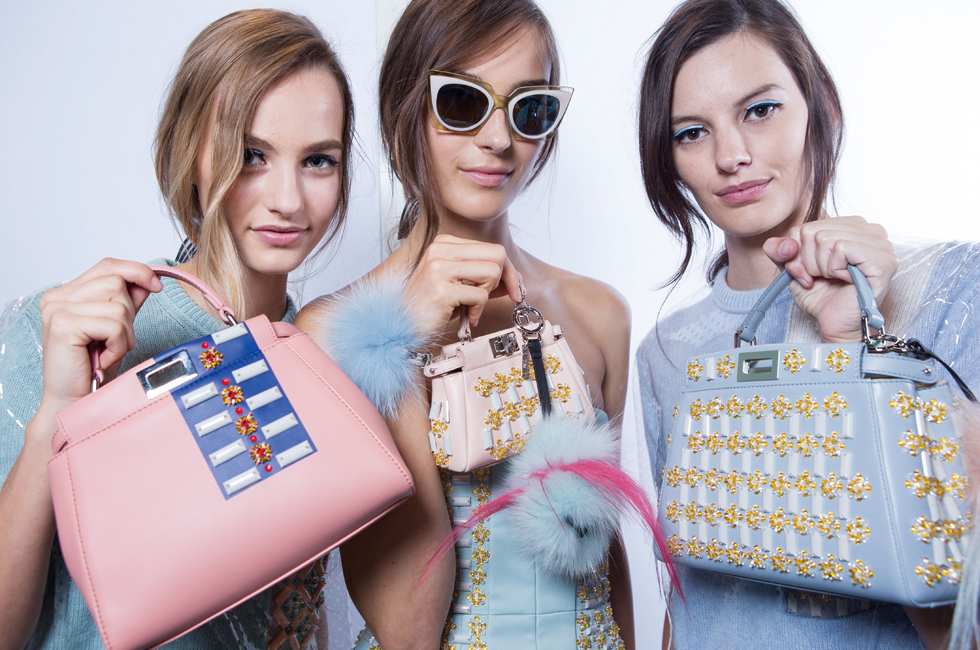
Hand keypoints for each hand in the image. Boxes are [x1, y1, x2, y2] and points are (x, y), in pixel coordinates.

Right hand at [37, 259, 161, 415]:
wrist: (74, 402)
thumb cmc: (93, 369)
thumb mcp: (116, 329)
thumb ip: (128, 302)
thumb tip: (148, 280)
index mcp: (66, 293)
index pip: (109, 265)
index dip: (137, 272)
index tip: (157, 286)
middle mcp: (57, 297)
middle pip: (117, 282)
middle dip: (129, 315)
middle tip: (112, 341)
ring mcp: (57, 308)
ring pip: (118, 304)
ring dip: (124, 333)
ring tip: (106, 352)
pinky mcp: (63, 324)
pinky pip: (114, 324)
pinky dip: (117, 345)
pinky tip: (102, 359)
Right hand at [405, 235, 521, 333]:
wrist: (404, 327)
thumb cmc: (431, 308)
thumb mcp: (461, 287)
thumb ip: (486, 279)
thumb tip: (516, 279)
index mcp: (444, 243)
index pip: (492, 247)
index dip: (508, 269)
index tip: (513, 288)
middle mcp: (440, 250)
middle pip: (497, 254)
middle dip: (503, 279)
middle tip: (491, 297)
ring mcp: (439, 268)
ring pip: (492, 271)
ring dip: (488, 293)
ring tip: (473, 305)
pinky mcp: (441, 289)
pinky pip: (480, 295)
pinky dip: (478, 310)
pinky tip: (467, 316)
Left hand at [764, 216, 896, 342]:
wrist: (832, 324)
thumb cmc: (820, 296)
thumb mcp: (793, 267)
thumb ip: (779, 249)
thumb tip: (787, 244)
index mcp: (853, 226)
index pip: (807, 226)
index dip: (800, 254)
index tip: (811, 273)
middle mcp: (871, 231)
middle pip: (815, 231)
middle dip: (809, 261)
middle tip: (822, 279)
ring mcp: (881, 244)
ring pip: (826, 239)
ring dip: (822, 267)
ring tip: (834, 280)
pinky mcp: (883, 260)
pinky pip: (842, 248)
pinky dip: (834, 268)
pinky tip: (846, 280)